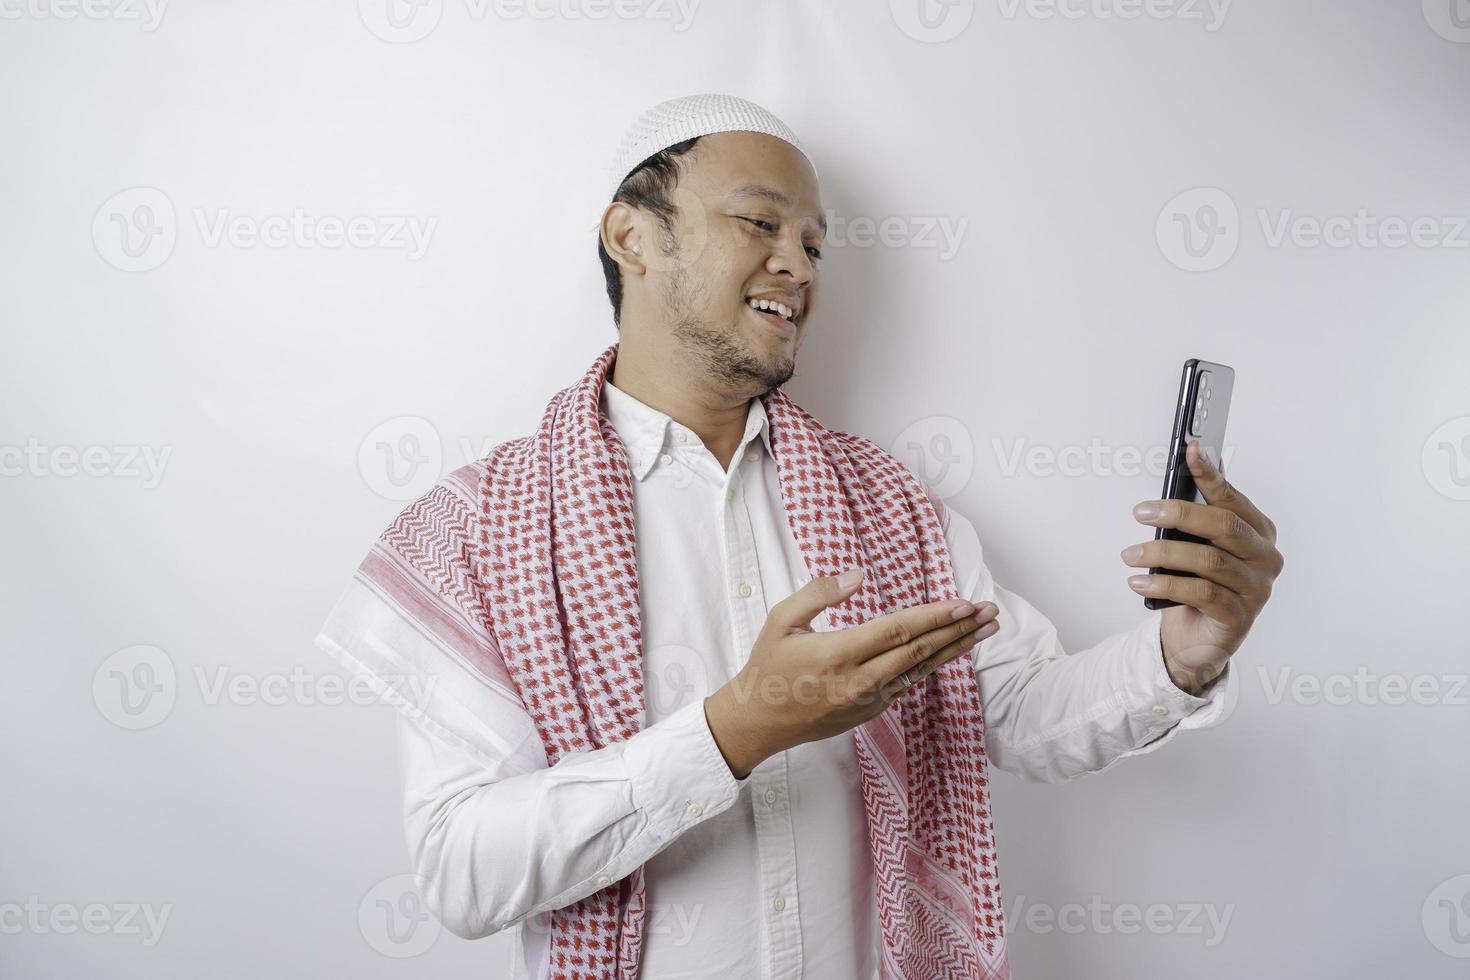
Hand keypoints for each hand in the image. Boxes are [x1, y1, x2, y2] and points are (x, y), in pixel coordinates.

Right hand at [702, 569, 999, 778]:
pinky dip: (930, 666)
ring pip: (920, 671)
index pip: (897, 631)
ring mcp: (866, 700)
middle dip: (958, 631)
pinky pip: (906, 685)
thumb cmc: (767, 665)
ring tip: (984, 632)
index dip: (934, 617)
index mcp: (837, 653)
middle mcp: (858, 680)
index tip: (963, 604)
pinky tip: (948, 652)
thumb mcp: (781, 619)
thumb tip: (858, 575)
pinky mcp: (868, 712)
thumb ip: (819, 593)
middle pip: (919, 651)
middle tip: (990, 613)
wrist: (758, 721)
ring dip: (954, 649)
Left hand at [1121, 441, 1283, 694]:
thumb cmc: (1199, 582)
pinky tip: (1139, 583)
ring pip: (1210, 561)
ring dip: (1163, 554)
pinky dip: (1166, 585)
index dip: (1210, 475)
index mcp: (1259, 531)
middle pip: (1224, 527)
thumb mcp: (1198, 544)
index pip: (1233, 498)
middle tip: (1141, 512)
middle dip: (1179, 514)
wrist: (1199, 638)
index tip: (1190, 451)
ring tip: (1130, 555)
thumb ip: (1202, 509)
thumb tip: (1200, 457)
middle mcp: (1265, 558)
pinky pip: (1202, 594)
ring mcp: (1257, 589)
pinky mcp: (1240, 617)